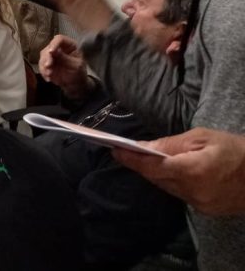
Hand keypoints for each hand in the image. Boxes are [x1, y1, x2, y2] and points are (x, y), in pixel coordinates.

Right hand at [38, 35, 89, 99]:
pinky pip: (41, 65)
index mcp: (69, 45)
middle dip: (47, 58)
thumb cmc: (79, 73)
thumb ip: (64, 58)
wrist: (75, 84)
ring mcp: (51, 55)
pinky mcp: (46, 63)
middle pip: (48, 48)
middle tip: (48, 66)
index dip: (54, 44)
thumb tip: (52, 52)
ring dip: (44, 66)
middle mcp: (59, 48)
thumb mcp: (75, 66)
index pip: (60, 39)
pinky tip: (48, 78)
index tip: (51, 52)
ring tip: (49, 75)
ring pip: (43, 56)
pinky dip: (43, 71)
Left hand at [113, 128, 244, 215]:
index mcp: (192, 171)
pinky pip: (181, 194)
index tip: (115, 151)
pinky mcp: (206, 210)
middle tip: (125, 151)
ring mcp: (200, 204)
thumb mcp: (204, 138)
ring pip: (167, 187)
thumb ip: (172, 144)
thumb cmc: (237, 151)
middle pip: (157, 179)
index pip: (152, 167)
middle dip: (142, 165)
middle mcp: (193, 191)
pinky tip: (170, 171)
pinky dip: (172, 182)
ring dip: (156, 174)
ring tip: (145, 159)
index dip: (132, 159)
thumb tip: (145, 146)